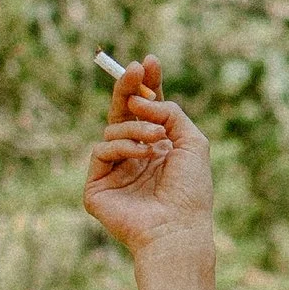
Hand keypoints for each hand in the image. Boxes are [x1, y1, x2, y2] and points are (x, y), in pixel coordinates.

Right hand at [83, 59, 214, 258]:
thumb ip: (170, 112)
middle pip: (122, 114)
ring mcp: (113, 172)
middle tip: (134, 69)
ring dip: (136, 127)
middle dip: (128, 88)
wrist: (179, 227)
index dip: (146, 87)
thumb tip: (141, 101)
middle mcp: (133, 158)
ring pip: (113, 129)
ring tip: (158, 139)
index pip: (146, 112)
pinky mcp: (96, 187)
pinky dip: (123, 146)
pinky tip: (143, 154)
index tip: (149, 62)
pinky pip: (101, 149)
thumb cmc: (191, 191)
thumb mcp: (192, 142)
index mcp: (157, 150)